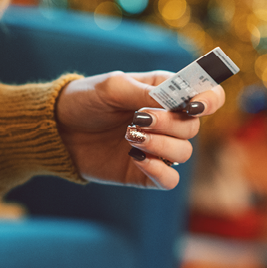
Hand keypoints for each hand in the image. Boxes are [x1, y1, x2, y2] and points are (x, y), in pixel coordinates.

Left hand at [54, 71, 225, 189]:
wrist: (57, 130)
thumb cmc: (85, 101)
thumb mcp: (112, 87)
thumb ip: (144, 92)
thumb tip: (171, 102)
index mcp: (166, 94)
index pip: (207, 97)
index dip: (209, 100)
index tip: (193, 105)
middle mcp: (168, 122)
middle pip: (194, 127)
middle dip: (169, 123)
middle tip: (138, 119)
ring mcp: (158, 148)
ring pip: (184, 153)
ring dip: (160, 144)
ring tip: (129, 136)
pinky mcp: (145, 173)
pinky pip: (170, 180)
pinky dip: (159, 170)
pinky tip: (137, 158)